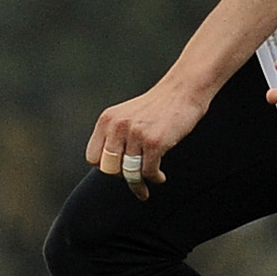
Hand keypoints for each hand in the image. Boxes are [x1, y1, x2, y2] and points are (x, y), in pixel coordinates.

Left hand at [87, 78, 215, 199]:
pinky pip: (148, 172)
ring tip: (148, 184)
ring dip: (139, 184)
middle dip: (122, 177)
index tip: (118, 170)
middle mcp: (118, 126)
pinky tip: (160, 177)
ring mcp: (136, 134)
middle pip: (109, 169)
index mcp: (107, 120)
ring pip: (130, 173)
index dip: (105, 167)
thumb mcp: (127, 116)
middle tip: (133, 179)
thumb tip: (112, 167)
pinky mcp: (154, 142)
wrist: (183, 90)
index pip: (93, 157)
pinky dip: (155, 178)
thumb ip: (116, 136)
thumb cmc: (158, 106)